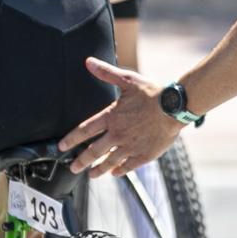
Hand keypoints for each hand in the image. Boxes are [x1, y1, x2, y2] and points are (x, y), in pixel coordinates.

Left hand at [61, 58, 184, 175]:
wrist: (174, 108)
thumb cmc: (152, 93)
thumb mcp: (128, 80)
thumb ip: (107, 73)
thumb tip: (89, 62)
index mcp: (111, 117)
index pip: (85, 131)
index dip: (71, 139)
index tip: (62, 147)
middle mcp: (118, 135)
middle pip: (93, 152)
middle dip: (81, 162)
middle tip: (73, 168)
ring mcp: (130, 147)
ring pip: (109, 162)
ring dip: (98, 170)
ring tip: (91, 175)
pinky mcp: (143, 155)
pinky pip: (128, 166)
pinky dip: (119, 171)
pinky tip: (114, 173)